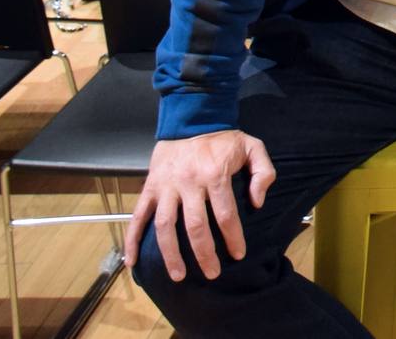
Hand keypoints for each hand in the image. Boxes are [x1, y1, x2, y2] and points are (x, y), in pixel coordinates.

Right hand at [123, 131, 276, 281]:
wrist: (190, 119)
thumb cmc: (223, 139)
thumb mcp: (253, 147)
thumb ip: (263, 173)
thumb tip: (257, 202)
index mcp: (215, 175)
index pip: (225, 214)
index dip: (233, 238)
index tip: (238, 255)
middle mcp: (189, 183)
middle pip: (195, 226)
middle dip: (204, 253)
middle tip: (212, 274)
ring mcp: (166, 187)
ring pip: (165, 226)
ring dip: (170, 254)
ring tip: (178, 276)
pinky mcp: (150, 188)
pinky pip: (137, 216)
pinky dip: (132, 239)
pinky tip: (132, 261)